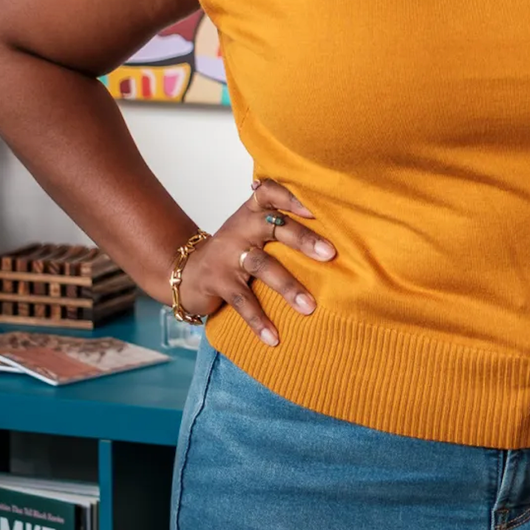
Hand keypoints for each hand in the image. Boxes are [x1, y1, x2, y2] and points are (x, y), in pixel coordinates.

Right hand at [174, 179, 335, 345]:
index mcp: (253, 211)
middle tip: (331, 254)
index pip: (270, 192)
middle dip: (303, 240)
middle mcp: (241, 228)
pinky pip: (242, 301)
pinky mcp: (218, 282)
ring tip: (310, 307)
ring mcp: (227, 255)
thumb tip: (342, 231)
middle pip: (274, 227)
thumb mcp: (253, 228)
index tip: (315, 207)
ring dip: (288, 287)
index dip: (291, 196)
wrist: (187, 272)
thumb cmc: (236, 249)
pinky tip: (274, 337)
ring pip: (262, 265)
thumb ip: (284, 223)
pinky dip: (258, 321)